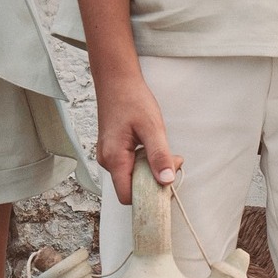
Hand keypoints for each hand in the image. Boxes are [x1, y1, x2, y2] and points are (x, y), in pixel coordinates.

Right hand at [94, 70, 181, 203]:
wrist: (117, 81)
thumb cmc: (132, 99)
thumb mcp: (152, 128)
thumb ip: (159, 156)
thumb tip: (166, 180)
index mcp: (114, 159)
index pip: (128, 197)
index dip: (149, 196)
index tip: (167, 183)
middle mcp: (107, 161)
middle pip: (131, 189)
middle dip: (153, 181)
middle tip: (171, 161)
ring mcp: (108, 156)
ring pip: (131, 177)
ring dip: (150, 171)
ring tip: (161, 151)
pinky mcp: (113, 151)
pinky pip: (129, 167)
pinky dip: (143, 163)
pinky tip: (151, 148)